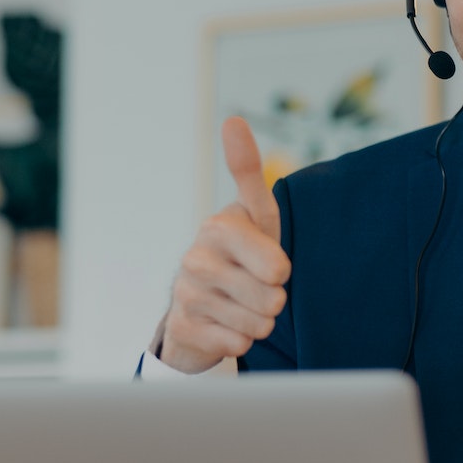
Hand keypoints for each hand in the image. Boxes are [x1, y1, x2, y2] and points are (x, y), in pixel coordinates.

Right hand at [157, 117, 291, 373]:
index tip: (274, 268)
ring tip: (243, 305)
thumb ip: (248, 172)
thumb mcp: (254, 215)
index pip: (274, 260)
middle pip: (272, 295)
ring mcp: (187, 292)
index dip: (280, 268)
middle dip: (274, 298)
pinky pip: (238, 343)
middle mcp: (197, 256)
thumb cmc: (240, 255)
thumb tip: (232, 120)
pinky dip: (241, 338)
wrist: (200, 305)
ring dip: (259, 320)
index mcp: (219, 225)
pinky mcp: (183, 326)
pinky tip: (226, 324)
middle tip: (258, 287)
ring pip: (258, 321)